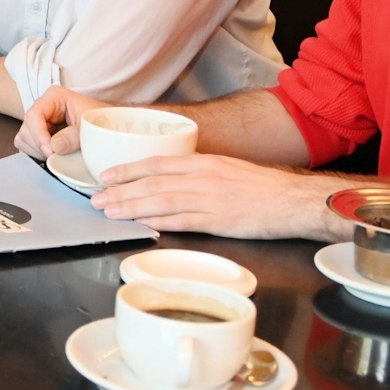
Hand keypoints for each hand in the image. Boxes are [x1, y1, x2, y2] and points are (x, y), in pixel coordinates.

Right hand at [15, 86, 107, 158]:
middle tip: (58, 156)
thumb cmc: (100, 122)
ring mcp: (38, 122)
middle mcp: (42, 108)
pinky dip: (38, 155)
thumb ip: (74, 137)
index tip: (51, 151)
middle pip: (26, 129)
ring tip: (60, 154)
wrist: (106, 129)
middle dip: (41, 146)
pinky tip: (54, 155)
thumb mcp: (90, 127)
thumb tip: (54, 147)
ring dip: (40, 152)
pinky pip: (27, 147)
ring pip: (24, 140)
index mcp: (54, 97)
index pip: (34, 115)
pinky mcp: (36, 136)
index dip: (39, 135)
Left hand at [90, 152, 329, 239]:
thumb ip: (200, 174)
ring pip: (161, 201)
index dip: (129, 169)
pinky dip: (159, 223)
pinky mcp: (218, 221)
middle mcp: (202, 177)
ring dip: (131, 207)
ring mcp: (209, 199)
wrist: (292, 201)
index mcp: (204, 163)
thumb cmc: (262, 188)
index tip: (107, 175)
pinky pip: (182, 221)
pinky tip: (141, 226)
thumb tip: (173, 182)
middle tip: (97, 198)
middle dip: (121, 191)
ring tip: (109, 212)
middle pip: (152, 183)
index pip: (157, 163)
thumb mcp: (228, 170)